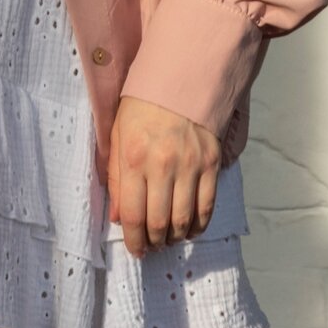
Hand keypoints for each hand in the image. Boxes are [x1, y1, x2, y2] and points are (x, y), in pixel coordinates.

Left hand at [107, 96, 221, 257]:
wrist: (180, 78)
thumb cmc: (142, 106)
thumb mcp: (118, 134)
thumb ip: (116, 177)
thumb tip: (118, 217)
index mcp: (134, 158)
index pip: (133, 215)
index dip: (133, 241)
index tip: (134, 250)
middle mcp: (163, 165)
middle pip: (158, 223)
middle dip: (153, 243)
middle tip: (150, 247)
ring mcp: (190, 165)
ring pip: (184, 220)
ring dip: (174, 238)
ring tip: (167, 239)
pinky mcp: (211, 163)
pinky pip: (207, 206)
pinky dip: (199, 225)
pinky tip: (190, 229)